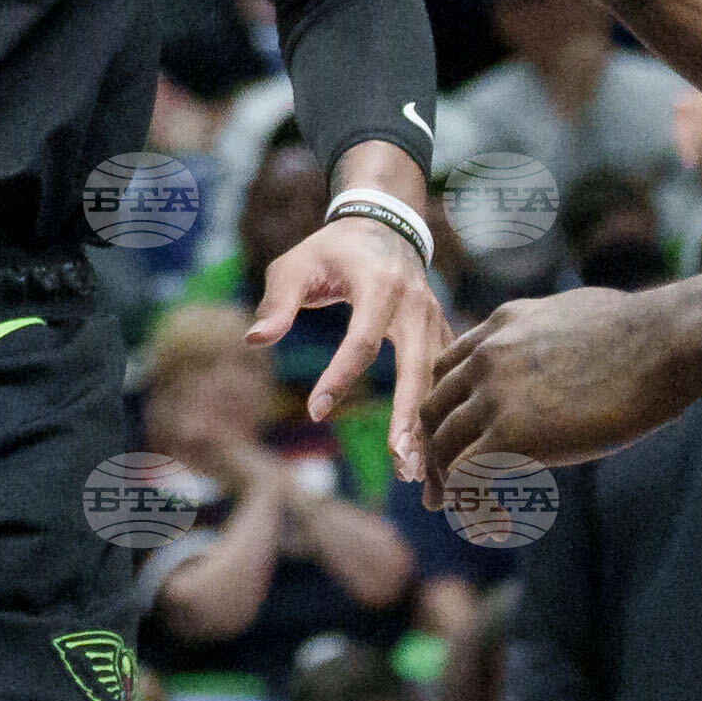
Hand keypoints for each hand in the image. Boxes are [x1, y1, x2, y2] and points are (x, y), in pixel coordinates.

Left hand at [252, 204, 444, 437]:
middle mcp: (415, 304)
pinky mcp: (442, 333)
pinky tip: (433, 457)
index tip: (314, 412)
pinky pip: (447, 379)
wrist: (384, 226)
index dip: (338, 379)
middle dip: (409, 415)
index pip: (362, 342)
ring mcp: (435, 319)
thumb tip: (254, 340)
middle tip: (399, 459)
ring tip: (416, 474)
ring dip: (429, 427)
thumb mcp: (296, 264)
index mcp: (380, 285)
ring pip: (438, 380)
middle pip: (417, 367)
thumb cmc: (332, 250)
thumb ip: (276, 301)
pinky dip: (441, 416)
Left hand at [418, 284, 694, 499]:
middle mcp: (487, 355)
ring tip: (463, 513)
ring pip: (444, 447)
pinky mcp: (510, 434)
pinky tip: (489, 522)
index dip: (447, 409)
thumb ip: (551, 337)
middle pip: (434, 410)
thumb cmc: (645, 333)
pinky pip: (468, 478)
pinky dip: (471, 504)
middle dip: (434, 451)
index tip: (454, 441)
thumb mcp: (577, 315)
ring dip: (450, 485)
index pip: (447, 370)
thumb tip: (568, 352)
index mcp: (502, 324)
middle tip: (441, 488)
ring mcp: (493, 394)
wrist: (664, 344)